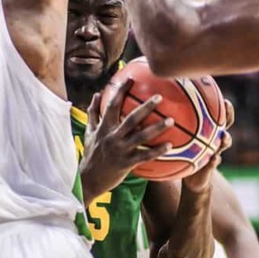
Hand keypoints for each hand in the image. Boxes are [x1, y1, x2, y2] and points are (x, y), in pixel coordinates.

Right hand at [80, 79, 173, 199]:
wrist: (88, 179)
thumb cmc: (91, 154)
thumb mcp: (89, 132)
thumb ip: (93, 112)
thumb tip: (97, 94)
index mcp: (103, 127)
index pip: (112, 104)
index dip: (121, 90)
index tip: (131, 78)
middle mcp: (112, 136)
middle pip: (131, 118)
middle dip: (146, 107)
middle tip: (159, 97)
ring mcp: (120, 150)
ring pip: (140, 136)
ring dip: (157, 128)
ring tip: (171, 120)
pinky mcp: (126, 163)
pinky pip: (144, 156)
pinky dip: (157, 150)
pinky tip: (170, 145)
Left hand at [181, 98, 234, 192]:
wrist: (191, 178)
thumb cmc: (184, 155)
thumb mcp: (179, 140)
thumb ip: (174, 125)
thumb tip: (161, 104)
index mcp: (208, 132)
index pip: (217, 115)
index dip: (220, 105)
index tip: (219, 94)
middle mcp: (214, 140)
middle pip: (225, 124)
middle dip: (227, 115)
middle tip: (227, 105)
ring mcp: (215, 152)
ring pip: (224, 143)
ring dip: (226, 139)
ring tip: (224, 136)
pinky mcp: (211, 167)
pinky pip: (215, 163)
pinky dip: (215, 161)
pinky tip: (215, 158)